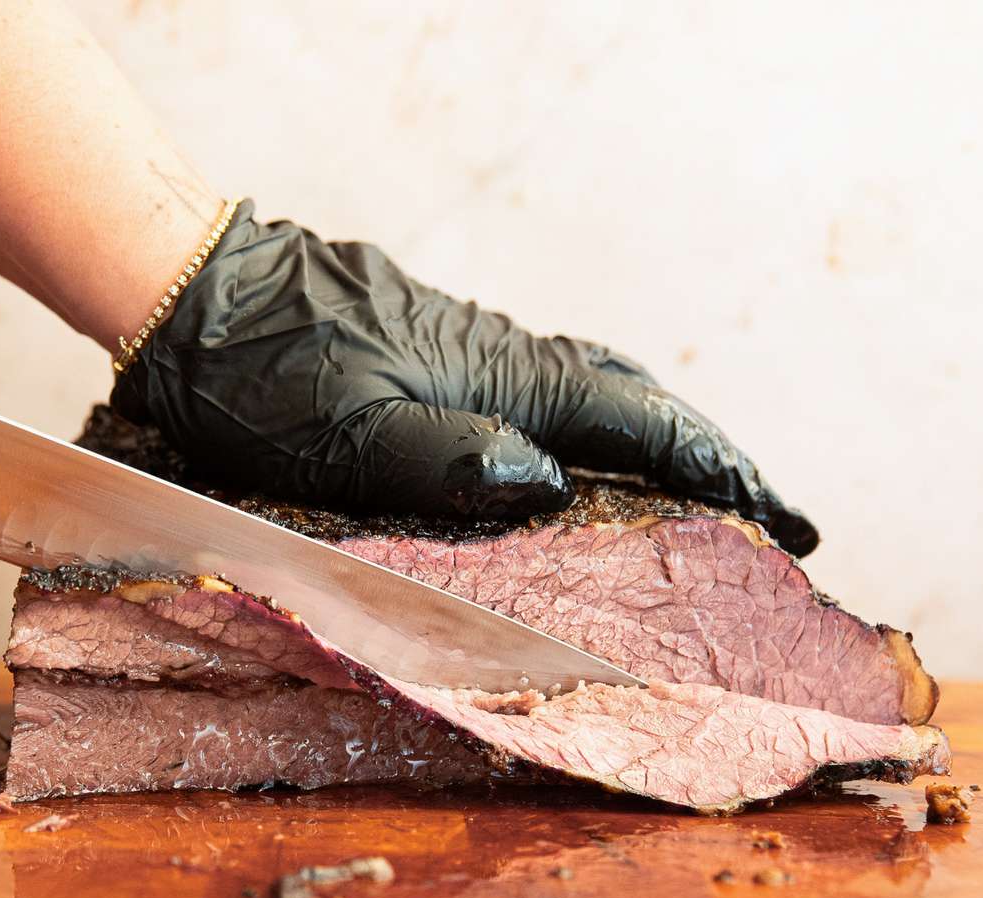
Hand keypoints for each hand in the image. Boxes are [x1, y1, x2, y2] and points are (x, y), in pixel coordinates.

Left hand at [112, 201, 818, 556]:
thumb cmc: (262, 373)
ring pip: (593, 391)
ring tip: (693, 489)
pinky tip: (577, 455)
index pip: (640, 429)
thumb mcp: (350, 437)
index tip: (783, 520)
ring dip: (655, 440)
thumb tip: (554, 486)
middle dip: (705, 456)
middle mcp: (504, 355)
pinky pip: (548, 388)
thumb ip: (454, 462)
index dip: (718, 474)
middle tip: (759, 511)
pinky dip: (593, 426)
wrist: (198, 292)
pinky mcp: (439, 353)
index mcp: (503, 377)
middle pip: (635, 403)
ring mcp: (474, 349)